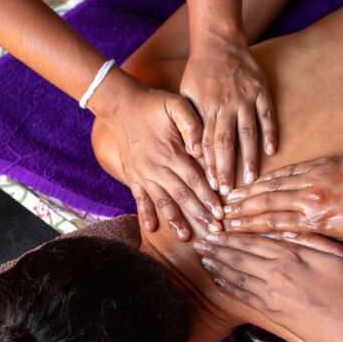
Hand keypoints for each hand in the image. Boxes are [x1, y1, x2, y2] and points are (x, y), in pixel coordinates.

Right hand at [90, 69, 222, 239]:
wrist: (121, 105)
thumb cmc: (154, 104)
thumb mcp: (177, 104)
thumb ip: (192, 124)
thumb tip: (199, 149)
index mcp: (171, 152)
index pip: (195, 180)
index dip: (208, 197)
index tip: (221, 213)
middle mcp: (156, 167)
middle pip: (182, 196)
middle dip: (199, 214)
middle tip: (214, 230)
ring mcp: (143, 174)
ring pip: (162, 202)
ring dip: (175, 221)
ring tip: (186, 237)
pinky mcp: (133, 177)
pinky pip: (140, 199)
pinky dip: (146, 214)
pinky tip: (152, 229)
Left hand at [180, 35, 276, 195]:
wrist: (219, 41)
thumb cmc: (198, 72)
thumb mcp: (185, 95)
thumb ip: (189, 122)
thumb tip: (192, 152)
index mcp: (205, 107)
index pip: (207, 142)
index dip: (210, 166)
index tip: (212, 187)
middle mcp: (226, 104)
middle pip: (227, 142)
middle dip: (228, 168)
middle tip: (229, 191)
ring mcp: (246, 97)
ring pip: (248, 133)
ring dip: (250, 158)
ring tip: (251, 179)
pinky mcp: (261, 90)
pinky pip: (267, 115)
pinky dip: (270, 133)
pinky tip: (272, 151)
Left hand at [194, 231, 342, 341]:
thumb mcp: (338, 253)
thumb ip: (312, 239)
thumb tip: (287, 232)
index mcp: (291, 254)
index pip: (253, 241)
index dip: (231, 236)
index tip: (217, 231)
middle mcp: (275, 272)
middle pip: (239, 256)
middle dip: (217, 249)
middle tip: (201, 242)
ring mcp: (270, 293)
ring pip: (236, 275)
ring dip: (217, 266)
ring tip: (204, 259)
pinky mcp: (270, 311)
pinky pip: (243, 296)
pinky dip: (228, 287)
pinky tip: (218, 281)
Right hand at [222, 153, 342, 290]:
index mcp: (319, 226)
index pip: (276, 229)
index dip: (251, 232)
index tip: (232, 235)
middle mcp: (312, 203)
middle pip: (267, 208)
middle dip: (241, 214)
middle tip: (220, 219)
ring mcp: (314, 182)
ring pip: (273, 188)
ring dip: (249, 194)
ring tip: (229, 199)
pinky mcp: (319, 166)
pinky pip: (287, 173)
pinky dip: (268, 178)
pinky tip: (254, 181)